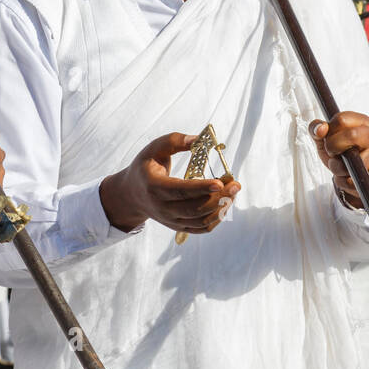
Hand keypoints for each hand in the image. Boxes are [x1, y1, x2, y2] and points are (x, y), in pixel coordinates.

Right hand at [99, 132, 240, 234]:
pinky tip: (225, 204)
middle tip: (235, 185)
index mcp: (154, 186)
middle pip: (194, 208)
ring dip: (221, 208)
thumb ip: (174, 141)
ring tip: (233, 192)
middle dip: (218, 198)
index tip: (220, 183)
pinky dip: (216, 219)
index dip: (201, 188)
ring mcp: (170, 220)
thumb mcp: (154, 148)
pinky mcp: (178, 226)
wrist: (132, 195)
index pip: (180, 190)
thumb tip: (198, 140)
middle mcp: (162, 207)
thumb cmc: (146, 167)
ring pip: (200, 220)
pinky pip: (201, 228)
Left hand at [309, 112, 368, 208]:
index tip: (328, 138)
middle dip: (333, 146)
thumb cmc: (342, 151)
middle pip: (352, 135)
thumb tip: (320, 129)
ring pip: (351, 162)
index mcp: (361, 122)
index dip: (329, 131)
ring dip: (336, 167)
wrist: (358, 175)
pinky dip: (342, 181)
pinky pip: (351, 181)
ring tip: (339, 166)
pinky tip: (345, 176)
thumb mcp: (327, 137)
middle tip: (332, 152)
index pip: (341, 119)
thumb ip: (317, 129)